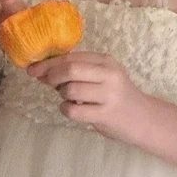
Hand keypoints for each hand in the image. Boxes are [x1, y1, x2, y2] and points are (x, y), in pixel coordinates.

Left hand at [27, 51, 147, 140]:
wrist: (144, 119)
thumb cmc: (117, 97)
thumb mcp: (103, 77)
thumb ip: (77, 72)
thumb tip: (42, 71)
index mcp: (106, 62)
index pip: (72, 57)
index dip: (49, 63)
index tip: (33, 68)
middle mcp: (109, 75)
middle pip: (70, 70)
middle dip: (52, 76)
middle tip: (47, 83)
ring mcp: (108, 95)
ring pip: (70, 90)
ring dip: (62, 95)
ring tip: (70, 98)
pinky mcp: (105, 114)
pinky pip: (74, 110)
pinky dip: (67, 109)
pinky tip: (74, 109)